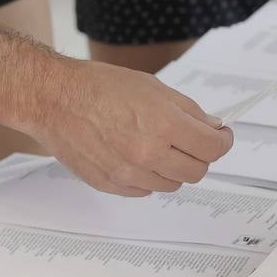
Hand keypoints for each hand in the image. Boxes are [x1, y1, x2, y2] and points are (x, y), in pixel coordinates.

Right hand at [27, 57, 233, 195]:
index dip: (223, 141)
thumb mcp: (152, 87)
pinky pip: (144, 190)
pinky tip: (135, 155)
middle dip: (200, 156)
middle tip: (191, 142)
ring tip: (157, 145)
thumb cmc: (99, 86)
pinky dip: (148, 177)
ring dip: (173, 168)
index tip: (221, 135)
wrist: (53, 99)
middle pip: (197, 172)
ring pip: (171, 184)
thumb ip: (186, 111)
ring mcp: (128, 174)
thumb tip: (212, 127)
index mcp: (163, 125)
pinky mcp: (111, 185)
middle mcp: (148, 154)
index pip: (213, 148)